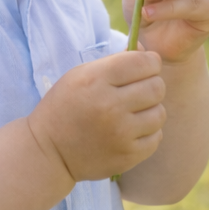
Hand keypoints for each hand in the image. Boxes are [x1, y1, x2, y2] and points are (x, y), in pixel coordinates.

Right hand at [27, 51, 165, 181]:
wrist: (48, 152)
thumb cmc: (65, 106)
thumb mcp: (80, 75)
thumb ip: (115, 61)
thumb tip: (148, 53)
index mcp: (96, 80)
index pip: (144, 63)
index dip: (150, 62)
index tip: (145, 66)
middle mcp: (110, 106)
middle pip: (157, 87)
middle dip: (152, 84)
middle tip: (139, 90)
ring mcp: (120, 134)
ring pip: (159, 113)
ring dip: (151, 110)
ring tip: (134, 112)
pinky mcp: (127, 156)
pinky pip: (156, 137)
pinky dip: (148, 132)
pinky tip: (131, 130)